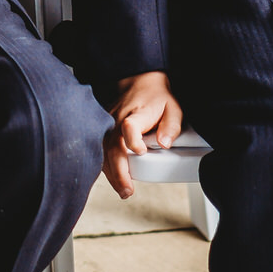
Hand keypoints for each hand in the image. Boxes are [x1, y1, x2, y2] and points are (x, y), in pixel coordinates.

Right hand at [102, 71, 183, 198]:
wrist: (138, 80)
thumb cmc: (156, 97)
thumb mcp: (173, 108)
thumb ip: (171, 126)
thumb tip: (165, 144)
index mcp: (137, 113)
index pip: (129, 126)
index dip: (133, 140)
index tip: (140, 151)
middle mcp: (118, 119)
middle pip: (113, 146)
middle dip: (119, 171)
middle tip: (127, 190)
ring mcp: (108, 124)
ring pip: (103, 151)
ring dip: (111, 172)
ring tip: (122, 190)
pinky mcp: (103, 129)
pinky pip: (100, 149)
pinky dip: (104, 166)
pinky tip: (113, 178)